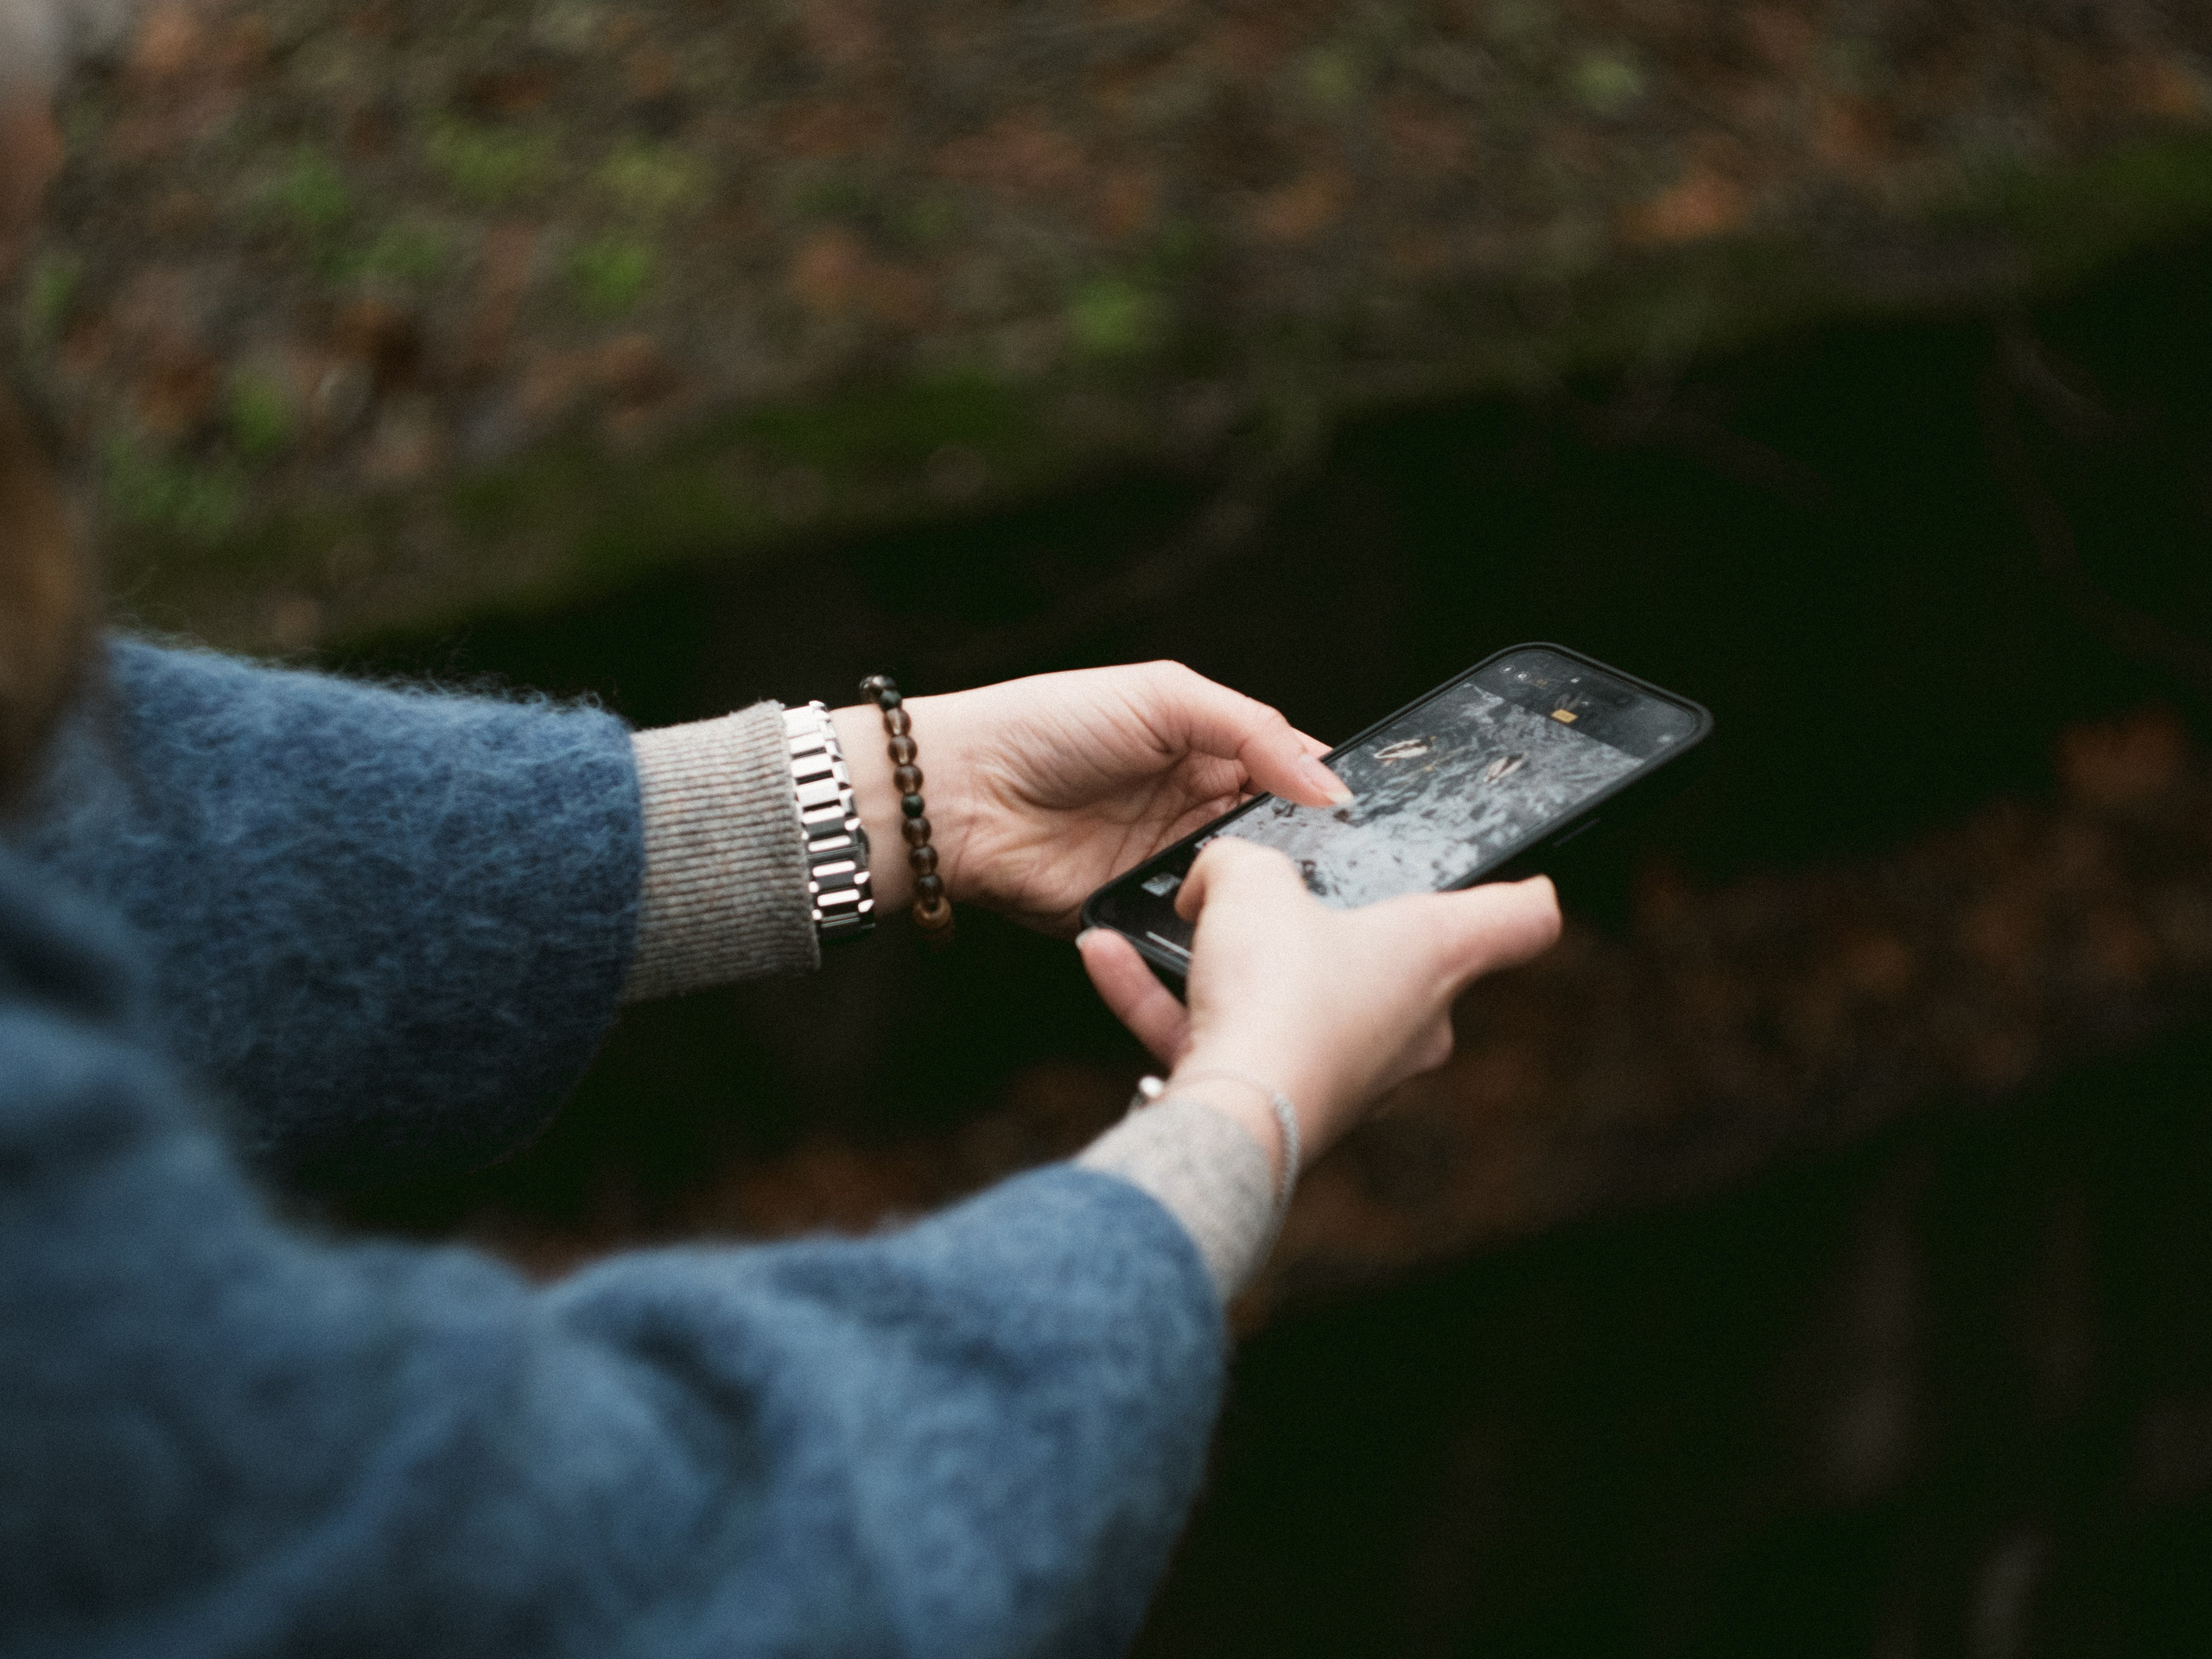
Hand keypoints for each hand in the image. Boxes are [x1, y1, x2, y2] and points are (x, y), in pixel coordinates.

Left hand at [830, 661, 1349, 933]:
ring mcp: (1171, 868)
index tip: (1382, 816)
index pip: (1296, 772)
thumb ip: (1253, 731)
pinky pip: (1195, 933)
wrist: (960, 795)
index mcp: (1211, 750)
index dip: (1334, 793)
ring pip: (1247, 893)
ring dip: (1271, 899)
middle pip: (1283, 839)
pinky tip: (1251, 937)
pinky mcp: (1141, 917)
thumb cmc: (1049, 725)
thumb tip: (1331, 783)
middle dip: (1316, 854)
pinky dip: (1220, 935)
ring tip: (1308, 906)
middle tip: (1360, 871)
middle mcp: (1199, 811)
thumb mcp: (1163, 698)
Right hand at [1077, 838, 1560, 1173]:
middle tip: (1275, 890)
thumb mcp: (1251, 881)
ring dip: (1225, 961)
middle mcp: (1408, 1024)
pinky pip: (1225, 1036)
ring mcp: (1350, 1071)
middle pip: (1394, 962)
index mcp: (1435, 956)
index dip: (1521, 888)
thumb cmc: (1279, 996)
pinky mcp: (1285, 1103)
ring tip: (1161, 920)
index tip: (1519, 873)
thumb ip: (1235, 859)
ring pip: (1290, 999)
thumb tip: (1214, 876)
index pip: (1519, 919)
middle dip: (1328, 925)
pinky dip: (1167, 1001)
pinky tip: (1104, 955)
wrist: (1236, 1117)